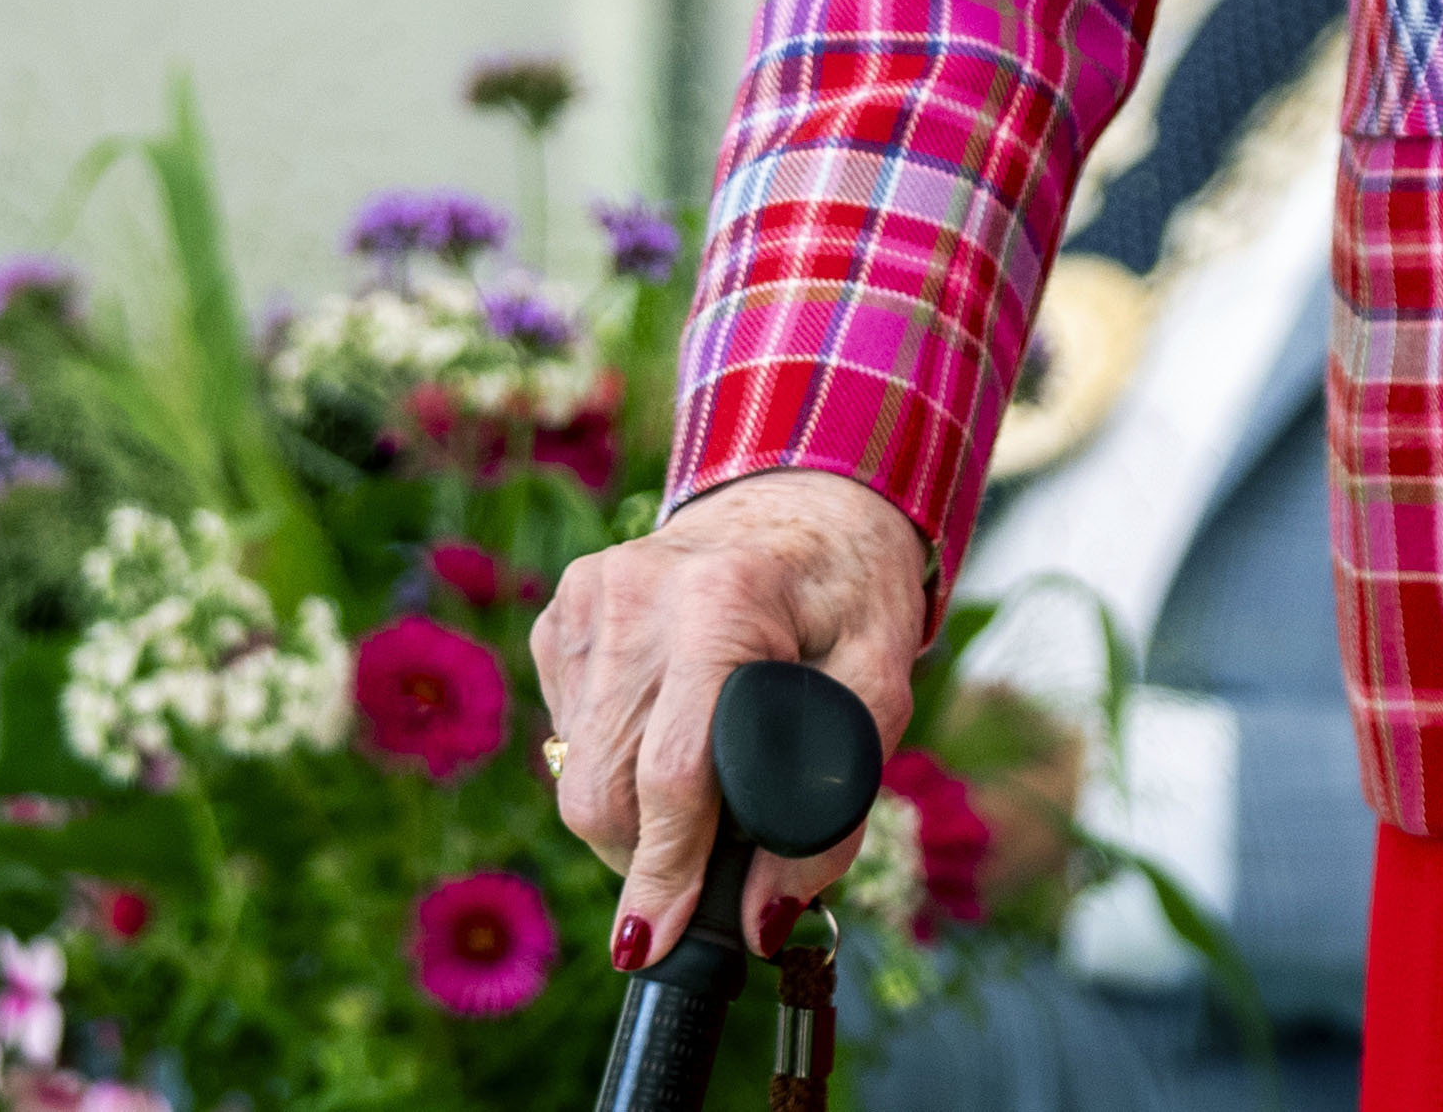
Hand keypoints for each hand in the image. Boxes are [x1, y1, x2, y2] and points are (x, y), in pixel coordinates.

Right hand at [534, 466, 931, 969]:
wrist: (800, 497)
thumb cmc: (848, 597)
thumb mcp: (880, 693)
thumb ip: (832, 811)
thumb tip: (762, 918)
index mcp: (721, 604)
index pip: (671, 774)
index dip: (663, 874)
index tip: (655, 946)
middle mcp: (635, 594)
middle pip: (604, 789)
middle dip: (646, 859)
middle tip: (708, 868)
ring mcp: (587, 598)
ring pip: (576, 771)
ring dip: (631, 814)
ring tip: (703, 780)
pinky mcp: (561, 612)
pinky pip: (567, 733)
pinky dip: (615, 759)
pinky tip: (668, 723)